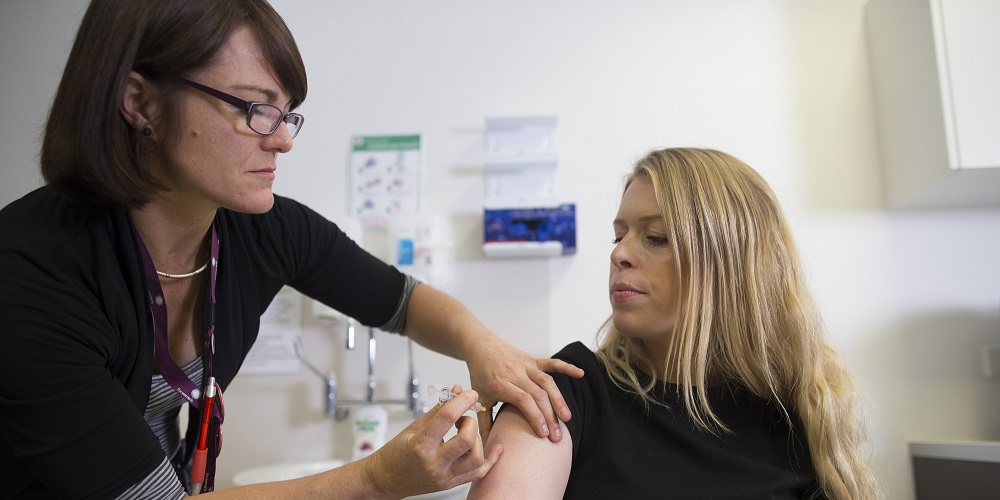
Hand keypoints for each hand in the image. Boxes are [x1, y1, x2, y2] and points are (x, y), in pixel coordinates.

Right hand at [364, 386, 501, 497]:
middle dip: (470, 422)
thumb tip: (455, 392)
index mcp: (420, 446)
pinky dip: (491, 460)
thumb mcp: (413, 427)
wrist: (385, 479)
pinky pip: (478, 474)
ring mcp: (444, 477)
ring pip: (477, 458)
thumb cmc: (395, 453)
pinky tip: (496, 449)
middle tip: (462, 418)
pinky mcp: (451, 484)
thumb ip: (437, 410)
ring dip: (478, 440)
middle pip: (467, 441)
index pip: (447, 418)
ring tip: (466, 434)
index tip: (469, 393)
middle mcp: (434, 464)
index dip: (462, 401)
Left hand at [466, 338, 583, 443]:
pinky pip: (552, 363)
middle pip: (538, 394)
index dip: (535, 416)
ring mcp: (526, 365)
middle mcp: (515, 373)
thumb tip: (486, 449)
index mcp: (500, 383)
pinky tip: (581, 374)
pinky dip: (567, 367)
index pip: (522, 400)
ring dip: (559, 400)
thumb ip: (484, 423)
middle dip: (550, 416)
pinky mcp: (533, 360)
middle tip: (557, 435)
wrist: (481, 346)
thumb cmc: (480, 375)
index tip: (543, 434)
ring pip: (547, 382)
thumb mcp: (479, 399)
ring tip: (567, 418)